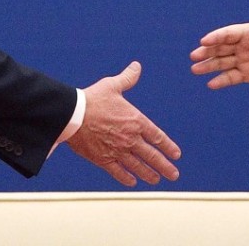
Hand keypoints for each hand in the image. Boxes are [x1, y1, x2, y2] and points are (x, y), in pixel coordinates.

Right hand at [68, 61, 180, 186]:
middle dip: (164, 166)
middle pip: (152, 156)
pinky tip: (132, 182)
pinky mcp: (103, 159)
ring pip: (138, 167)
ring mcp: (117, 150)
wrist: (72, 115)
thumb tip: (137, 66)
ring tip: (156, 180)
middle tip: (174, 174)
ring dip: (149, 174)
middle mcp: (130, 138)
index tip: (176, 154)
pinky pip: (118, 172)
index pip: (157, 137)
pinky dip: (126, 178)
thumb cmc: (93, 98)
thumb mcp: (112, 85)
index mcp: (135, 120)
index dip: (169, 147)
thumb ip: (127, 78)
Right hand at [189, 12, 248, 88]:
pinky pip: (231, 78)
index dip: (216, 37)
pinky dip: (221, 81)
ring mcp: (243, 60)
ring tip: (195, 69)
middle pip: (220, 48)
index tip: (204, 41)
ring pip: (222, 63)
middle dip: (207, 52)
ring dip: (208, 66)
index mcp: (248, 33)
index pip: (228, 34)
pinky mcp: (247, 74)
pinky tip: (211, 84)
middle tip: (194, 56)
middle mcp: (242, 46)